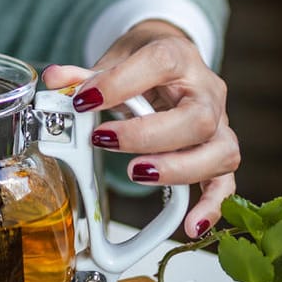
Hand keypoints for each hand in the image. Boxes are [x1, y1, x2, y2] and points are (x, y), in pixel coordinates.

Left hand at [42, 20, 238, 239]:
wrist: (174, 61)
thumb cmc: (145, 61)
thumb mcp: (115, 58)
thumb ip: (85, 74)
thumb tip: (54, 81)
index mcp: (178, 56)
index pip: (161, 62)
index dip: (121, 82)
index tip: (84, 101)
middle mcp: (207, 90)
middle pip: (198, 118)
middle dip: (148, 136)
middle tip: (104, 141)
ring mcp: (220, 123)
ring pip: (220, 151)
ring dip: (178, 169)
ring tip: (136, 172)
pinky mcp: (219, 150)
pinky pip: (226, 182)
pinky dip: (211, 206)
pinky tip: (190, 225)